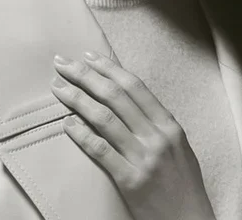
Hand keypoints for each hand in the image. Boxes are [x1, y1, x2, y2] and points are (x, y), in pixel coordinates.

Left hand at [50, 52, 215, 219]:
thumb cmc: (183, 185)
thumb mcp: (179, 148)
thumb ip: (157, 125)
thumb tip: (128, 103)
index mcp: (170, 126)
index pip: (135, 87)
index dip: (110, 69)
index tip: (89, 57)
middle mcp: (158, 137)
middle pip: (116, 96)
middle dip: (87, 76)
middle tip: (64, 64)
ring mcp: (145, 158)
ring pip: (105, 119)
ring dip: (77, 100)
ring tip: (58, 89)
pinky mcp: (131, 180)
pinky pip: (101, 151)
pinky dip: (82, 134)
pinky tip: (67, 123)